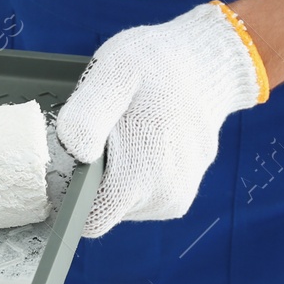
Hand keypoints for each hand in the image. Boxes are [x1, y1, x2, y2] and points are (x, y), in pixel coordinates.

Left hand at [56, 2, 267, 237]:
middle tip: (108, 132)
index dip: (73, 194)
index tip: (76, 158)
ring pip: (124, 204)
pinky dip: (137, 173)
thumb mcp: (114, 70)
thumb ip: (90, 111)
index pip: (88, 219)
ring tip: (131, 132)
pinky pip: (143, 196)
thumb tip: (77, 152)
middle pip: (105, 209)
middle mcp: (161, 199)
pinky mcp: (181, 196)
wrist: (210, 65)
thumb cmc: (157, 64)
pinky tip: (146, 141)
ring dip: (118, 174)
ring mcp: (174, 199)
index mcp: (138, 177)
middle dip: (97, 177)